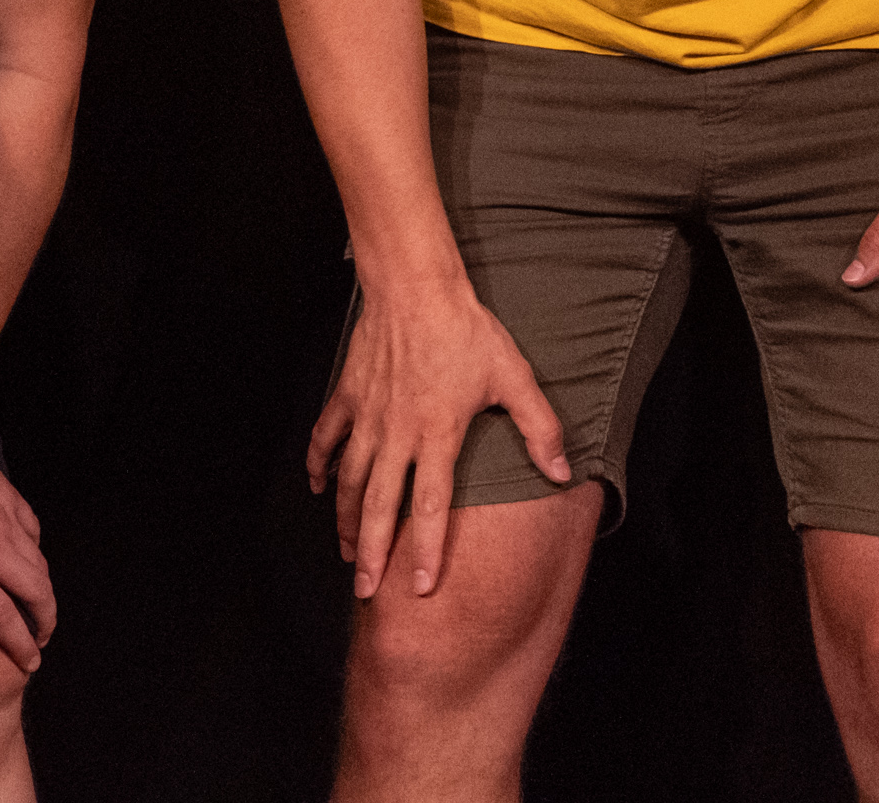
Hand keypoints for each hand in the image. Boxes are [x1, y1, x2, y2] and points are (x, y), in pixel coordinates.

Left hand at [0, 421, 54, 670]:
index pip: (2, 618)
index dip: (20, 646)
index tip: (28, 665)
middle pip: (37, 595)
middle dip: (45, 624)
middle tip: (40, 641)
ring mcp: (2, 520)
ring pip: (39, 565)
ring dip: (44, 591)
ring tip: (39, 607)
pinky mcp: (6, 496)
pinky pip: (32, 532)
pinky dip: (35, 552)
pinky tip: (27, 557)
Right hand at [306, 271, 568, 600]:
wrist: (415, 287)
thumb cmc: (466, 330)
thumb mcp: (514, 379)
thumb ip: (539, 429)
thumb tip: (562, 471)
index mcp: (437, 436)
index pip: (429, 508)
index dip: (424, 552)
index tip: (419, 588)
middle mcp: (397, 435)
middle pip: (378, 507)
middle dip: (372, 554)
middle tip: (365, 591)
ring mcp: (368, 417)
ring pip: (349, 480)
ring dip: (345, 521)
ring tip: (347, 553)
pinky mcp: (348, 395)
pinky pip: (326, 437)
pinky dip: (317, 463)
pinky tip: (316, 485)